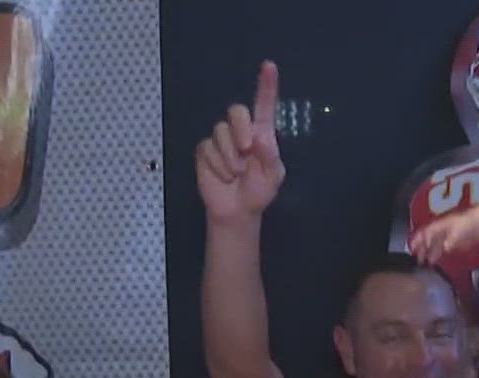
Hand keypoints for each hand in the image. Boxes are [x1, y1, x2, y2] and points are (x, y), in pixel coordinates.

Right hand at [195, 61, 284, 221]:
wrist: (237, 210)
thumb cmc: (258, 191)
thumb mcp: (273, 176)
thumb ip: (270, 156)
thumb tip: (259, 137)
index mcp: (262, 133)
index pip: (264, 105)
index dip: (266, 85)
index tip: (269, 66)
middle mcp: (241, 131)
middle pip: (236, 111)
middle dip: (241, 129)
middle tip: (246, 150)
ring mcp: (221, 139)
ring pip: (221, 132)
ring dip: (230, 156)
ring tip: (236, 173)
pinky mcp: (205, 150)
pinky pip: (208, 148)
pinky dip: (218, 165)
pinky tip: (224, 176)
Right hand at [410, 216, 476, 263]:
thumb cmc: (476, 223)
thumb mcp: (463, 230)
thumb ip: (453, 239)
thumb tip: (445, 248)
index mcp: (444, 225)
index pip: (427, 232)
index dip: (418, 240)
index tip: (411, 250)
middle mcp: (447, 229)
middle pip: (432, 238)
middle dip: (423, 248)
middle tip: (418, 260)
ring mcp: (455, 234)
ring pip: (440, 243)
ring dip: (433, 252)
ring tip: (428, 263)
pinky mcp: (463, 240)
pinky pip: (449, 246)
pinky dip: (443, 252)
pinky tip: (443, 258)